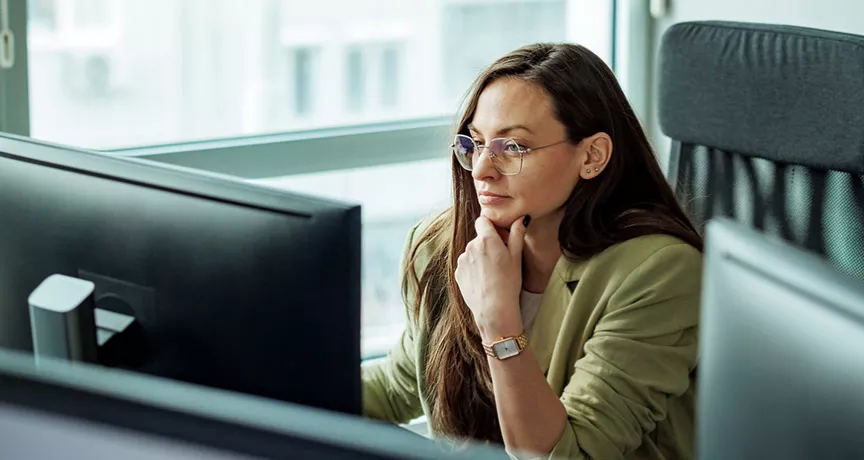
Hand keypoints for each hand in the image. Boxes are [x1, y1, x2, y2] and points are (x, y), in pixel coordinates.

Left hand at [455, 215, 529, 340]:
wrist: (493, 309)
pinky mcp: (458, 272)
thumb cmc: (508, 282)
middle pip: (479, 238)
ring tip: (492, 273)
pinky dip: (474, 269)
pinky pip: (467, 265)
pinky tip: (484, 280)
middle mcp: (471, 246)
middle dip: (488, 244)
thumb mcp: (516, 257)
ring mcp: (462, 260)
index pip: (483, 220)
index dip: (492, 227)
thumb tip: (520, 218)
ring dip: (480, 257)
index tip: (500, 237)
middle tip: (500, 260)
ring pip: (472, 252)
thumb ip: (517, 234)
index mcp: (486, 239)